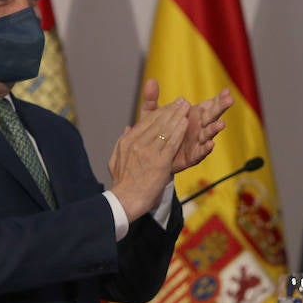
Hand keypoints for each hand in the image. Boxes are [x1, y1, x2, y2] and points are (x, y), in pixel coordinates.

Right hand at [108, 97, 189, 217]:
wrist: (125, 200)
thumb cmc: (123, 183)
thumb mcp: (116, 159)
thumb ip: (123, 142)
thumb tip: (127, 128)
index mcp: (127, 141)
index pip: (146, 122)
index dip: (160, 112)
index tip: (170, 106)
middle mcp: (136, 143)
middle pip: (157, 122)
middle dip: (171, 110)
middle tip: (182, 101)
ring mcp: (147, 152)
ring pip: (165, 129)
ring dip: (177, 117)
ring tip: (186, 108)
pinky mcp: (159, 162)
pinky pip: (171, 143)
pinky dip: (179, 132)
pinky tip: (186, 123)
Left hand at [140, 79, 233, 173]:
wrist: (153, 158)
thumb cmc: (157, 134)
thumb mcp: (152, 115)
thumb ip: (152, 99)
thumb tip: (151, 80)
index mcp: (192, 116)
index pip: (208, 105)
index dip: (218, 98)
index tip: (227, 91)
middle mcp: (198, 127)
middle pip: (212, 116)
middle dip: (221, 108)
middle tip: (230, 100)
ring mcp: (197, 141)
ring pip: (208, 133)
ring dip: (215, 128)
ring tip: (221, 123)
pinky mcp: (193, 155)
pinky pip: (201, 152)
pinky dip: (206, 148)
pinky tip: (211, 144)